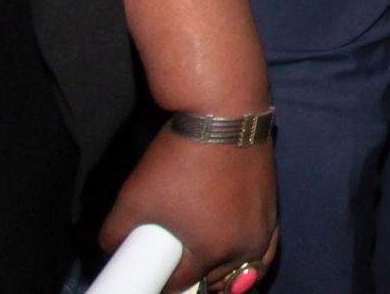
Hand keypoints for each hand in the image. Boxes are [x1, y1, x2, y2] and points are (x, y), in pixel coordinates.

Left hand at [99, 129, 276, 293]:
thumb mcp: (132, 200)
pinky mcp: (274, 203)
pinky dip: (248, 253)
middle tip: (174, 262)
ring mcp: (266, 223)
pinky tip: (232, 243)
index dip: (160, 281)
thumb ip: (114, 236)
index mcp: (214, 251)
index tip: (149, 270)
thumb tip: (116, 248)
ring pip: (248, 267)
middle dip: (196, 277)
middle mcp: (248, 244)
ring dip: (227, 272)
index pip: (181, 284)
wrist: (223, 114)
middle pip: (218, 281)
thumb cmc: (178, 161)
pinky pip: (264, 245)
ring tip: (204, 263)